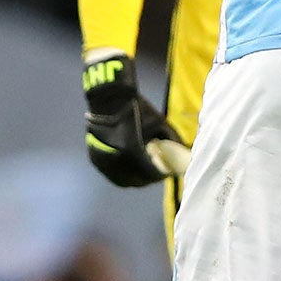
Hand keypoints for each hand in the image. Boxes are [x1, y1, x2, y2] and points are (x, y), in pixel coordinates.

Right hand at [82, 51, 189, 186]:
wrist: (110, 100)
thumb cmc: (138, 110)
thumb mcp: (160, 124)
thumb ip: (172, 141)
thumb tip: (185, 154)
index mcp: (132, 151)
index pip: (150, 174)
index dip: (161, 176)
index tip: (167, 173)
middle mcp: (116, 159)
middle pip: (137, 180)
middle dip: (149, 179)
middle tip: (158, 174)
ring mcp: (104, 161)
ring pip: (123, 180)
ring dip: (135, 179)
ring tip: (145, 174)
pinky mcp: (96, 159)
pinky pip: (111, 174)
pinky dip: (123, 175)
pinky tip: (131, 171)